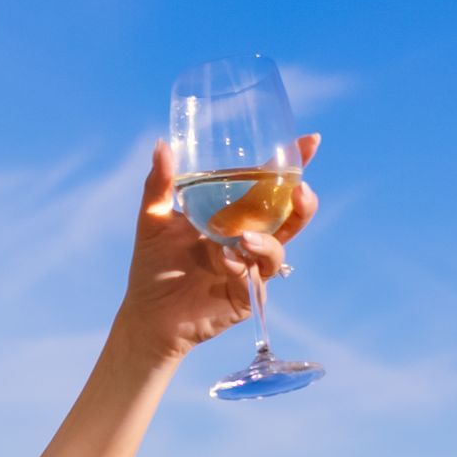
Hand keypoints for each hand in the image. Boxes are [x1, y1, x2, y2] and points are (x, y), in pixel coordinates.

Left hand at [113, 136, 319, 369]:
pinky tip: (225, 260)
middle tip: (300, 189)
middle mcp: (248, 239)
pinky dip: (242, 267)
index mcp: (234, 215)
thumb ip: (159, 184)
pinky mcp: (245, 297)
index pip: (269, 186)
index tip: (310, 142)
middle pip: (289, 218)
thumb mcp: (154, 219)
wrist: (146, 314)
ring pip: (277, 250)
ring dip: (267, 241)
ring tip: (243, 238)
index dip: (292, 164)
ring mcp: (249, 269)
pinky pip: (254, 280)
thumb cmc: (153, 266)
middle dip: (302, 203)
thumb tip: (162, 145)